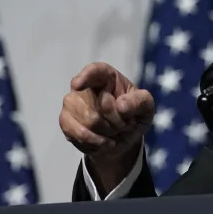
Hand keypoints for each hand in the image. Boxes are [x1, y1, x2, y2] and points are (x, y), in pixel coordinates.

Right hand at [59, 62, 154, 194]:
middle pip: (97, 104)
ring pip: (88, 120)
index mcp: (106, 77)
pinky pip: (76, 133)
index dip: (85, 76)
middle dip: (116, 120)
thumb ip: (139, 101)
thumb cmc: (134, 115)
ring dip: (107, 132)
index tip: (77, 85)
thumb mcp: (146, 106)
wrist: (124, 138)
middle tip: (125, 124)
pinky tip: (104, 142)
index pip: (94, 71)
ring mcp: (72, 103)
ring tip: (115, 132)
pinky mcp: (66, 121)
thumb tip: (120, 105)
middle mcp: (85, 87)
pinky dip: (95, 142)